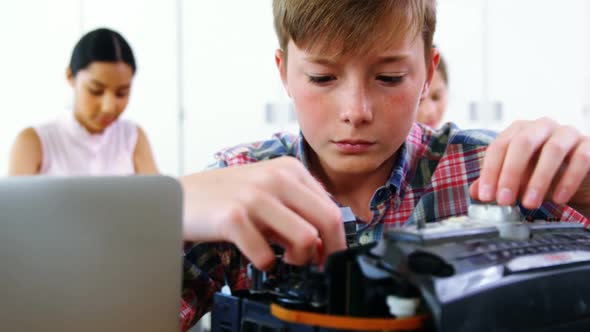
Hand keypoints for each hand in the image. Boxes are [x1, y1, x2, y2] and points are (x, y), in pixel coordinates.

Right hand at [180, 157, 345, 269]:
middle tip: (315, 264)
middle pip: (328, 220)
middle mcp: (277, 178)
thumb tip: (325, 242)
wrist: (179, 196)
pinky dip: (266, 263)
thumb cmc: (225, 196)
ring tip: (283, 258)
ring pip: (307, 238)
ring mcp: (255, 196)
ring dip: (299, 259)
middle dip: (328, 251)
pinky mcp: (234, 217)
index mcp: (289, 168)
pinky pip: (267, 255)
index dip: (337, 239)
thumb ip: (297, 209)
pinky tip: (257, 256)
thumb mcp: (267, 191)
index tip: (329, 255)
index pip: (332, 207)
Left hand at [470, 118, 589, 210]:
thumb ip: (498, 181)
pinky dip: (568, 180)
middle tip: (504, 200)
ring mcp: (568, 133)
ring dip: (539, 180)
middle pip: (522, 143)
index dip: (490, 172)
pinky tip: (558, 198)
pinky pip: (581, 158)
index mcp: (520, 130)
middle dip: (510, 173)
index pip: (499, 146)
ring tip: (530, 203)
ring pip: (552, 150)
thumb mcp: (519, 179)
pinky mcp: (589, 145)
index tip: (486, 196)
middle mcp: (542, 127)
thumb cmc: (546, 174)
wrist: (582, 176)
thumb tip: (475, 191)